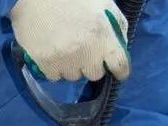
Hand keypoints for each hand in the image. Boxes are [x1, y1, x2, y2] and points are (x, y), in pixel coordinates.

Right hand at [10, 0, 130, 81]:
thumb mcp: (101, 1)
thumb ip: (116, 24)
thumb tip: (121, 45)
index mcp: (103, 35)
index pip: (120, 66)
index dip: (119, 69)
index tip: (114, 68)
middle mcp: (87, 52)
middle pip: (95, 73)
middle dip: (90, 62)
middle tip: (80, 44)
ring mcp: (66, 60)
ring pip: (74, 75)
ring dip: (71, 64)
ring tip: (62, 43)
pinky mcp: (46, 63)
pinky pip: (54, 76)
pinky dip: (53, 66)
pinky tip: (50, 47)